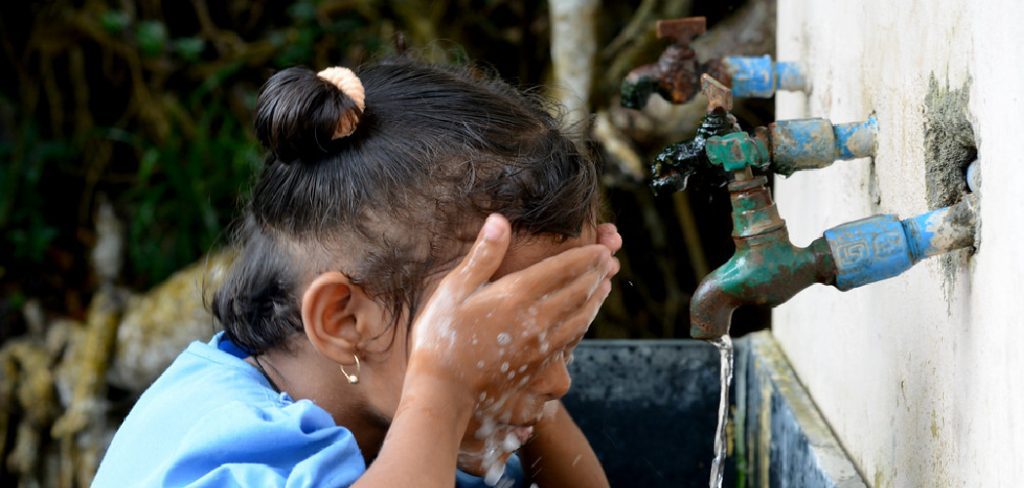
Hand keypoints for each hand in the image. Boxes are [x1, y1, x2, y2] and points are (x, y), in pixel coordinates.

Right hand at [406, 214, 617, 410]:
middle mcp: (536, 319)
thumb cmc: (441, 335)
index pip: (562, 270)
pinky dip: (584, 325)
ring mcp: (541, 346)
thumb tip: (500, 220)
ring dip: (596, 300)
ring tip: (605, 286)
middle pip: (578, 292)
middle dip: (596, 274)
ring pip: (580, 318)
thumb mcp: (455, 288)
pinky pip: (572, 341)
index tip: (601, 249)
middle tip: (608, 261)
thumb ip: (483, 255)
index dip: (585, 257)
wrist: (444, 389)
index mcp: (516, 295)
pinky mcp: (539, 367)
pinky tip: (583, 322)